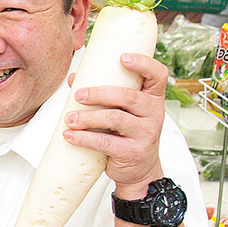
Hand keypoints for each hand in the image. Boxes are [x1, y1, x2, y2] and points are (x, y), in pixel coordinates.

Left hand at [63, 53, 168, 194]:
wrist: (140, 169)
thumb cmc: (127, 133)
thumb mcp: (123, 111)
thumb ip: (105, 94)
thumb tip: (75, 78)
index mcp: (153, 98)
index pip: (158, 75)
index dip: (143, 64)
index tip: (122, 58)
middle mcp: (153, 113)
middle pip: (127, 96)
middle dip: (99, 94)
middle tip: (78, 95)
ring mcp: (145, 133)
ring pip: (115, 119)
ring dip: (88, 117)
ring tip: (69, 119)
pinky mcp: (133, 152)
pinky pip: (106, 143)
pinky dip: (84, 138)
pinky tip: (69, 136)